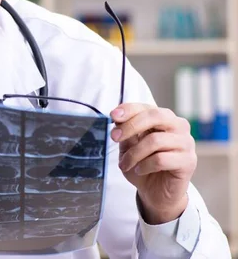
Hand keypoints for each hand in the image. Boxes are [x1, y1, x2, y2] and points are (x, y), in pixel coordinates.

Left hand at [110, 103, 196, 224]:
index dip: (128, 109)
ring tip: (125, 164)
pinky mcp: (189, 161)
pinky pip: (161, 159)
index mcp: (163, 118)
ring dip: (134, 153)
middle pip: (155, 116)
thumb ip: (126, 133)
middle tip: (114, 137)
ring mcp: (186, 143)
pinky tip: (140, 170)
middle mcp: (178, 126)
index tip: (113, 116)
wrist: (156, 193)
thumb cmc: (142, 165)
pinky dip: (145, 165)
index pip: (146, 107)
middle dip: (131, 126)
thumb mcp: (128, 147)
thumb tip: (117, 119)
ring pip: (155, 140)